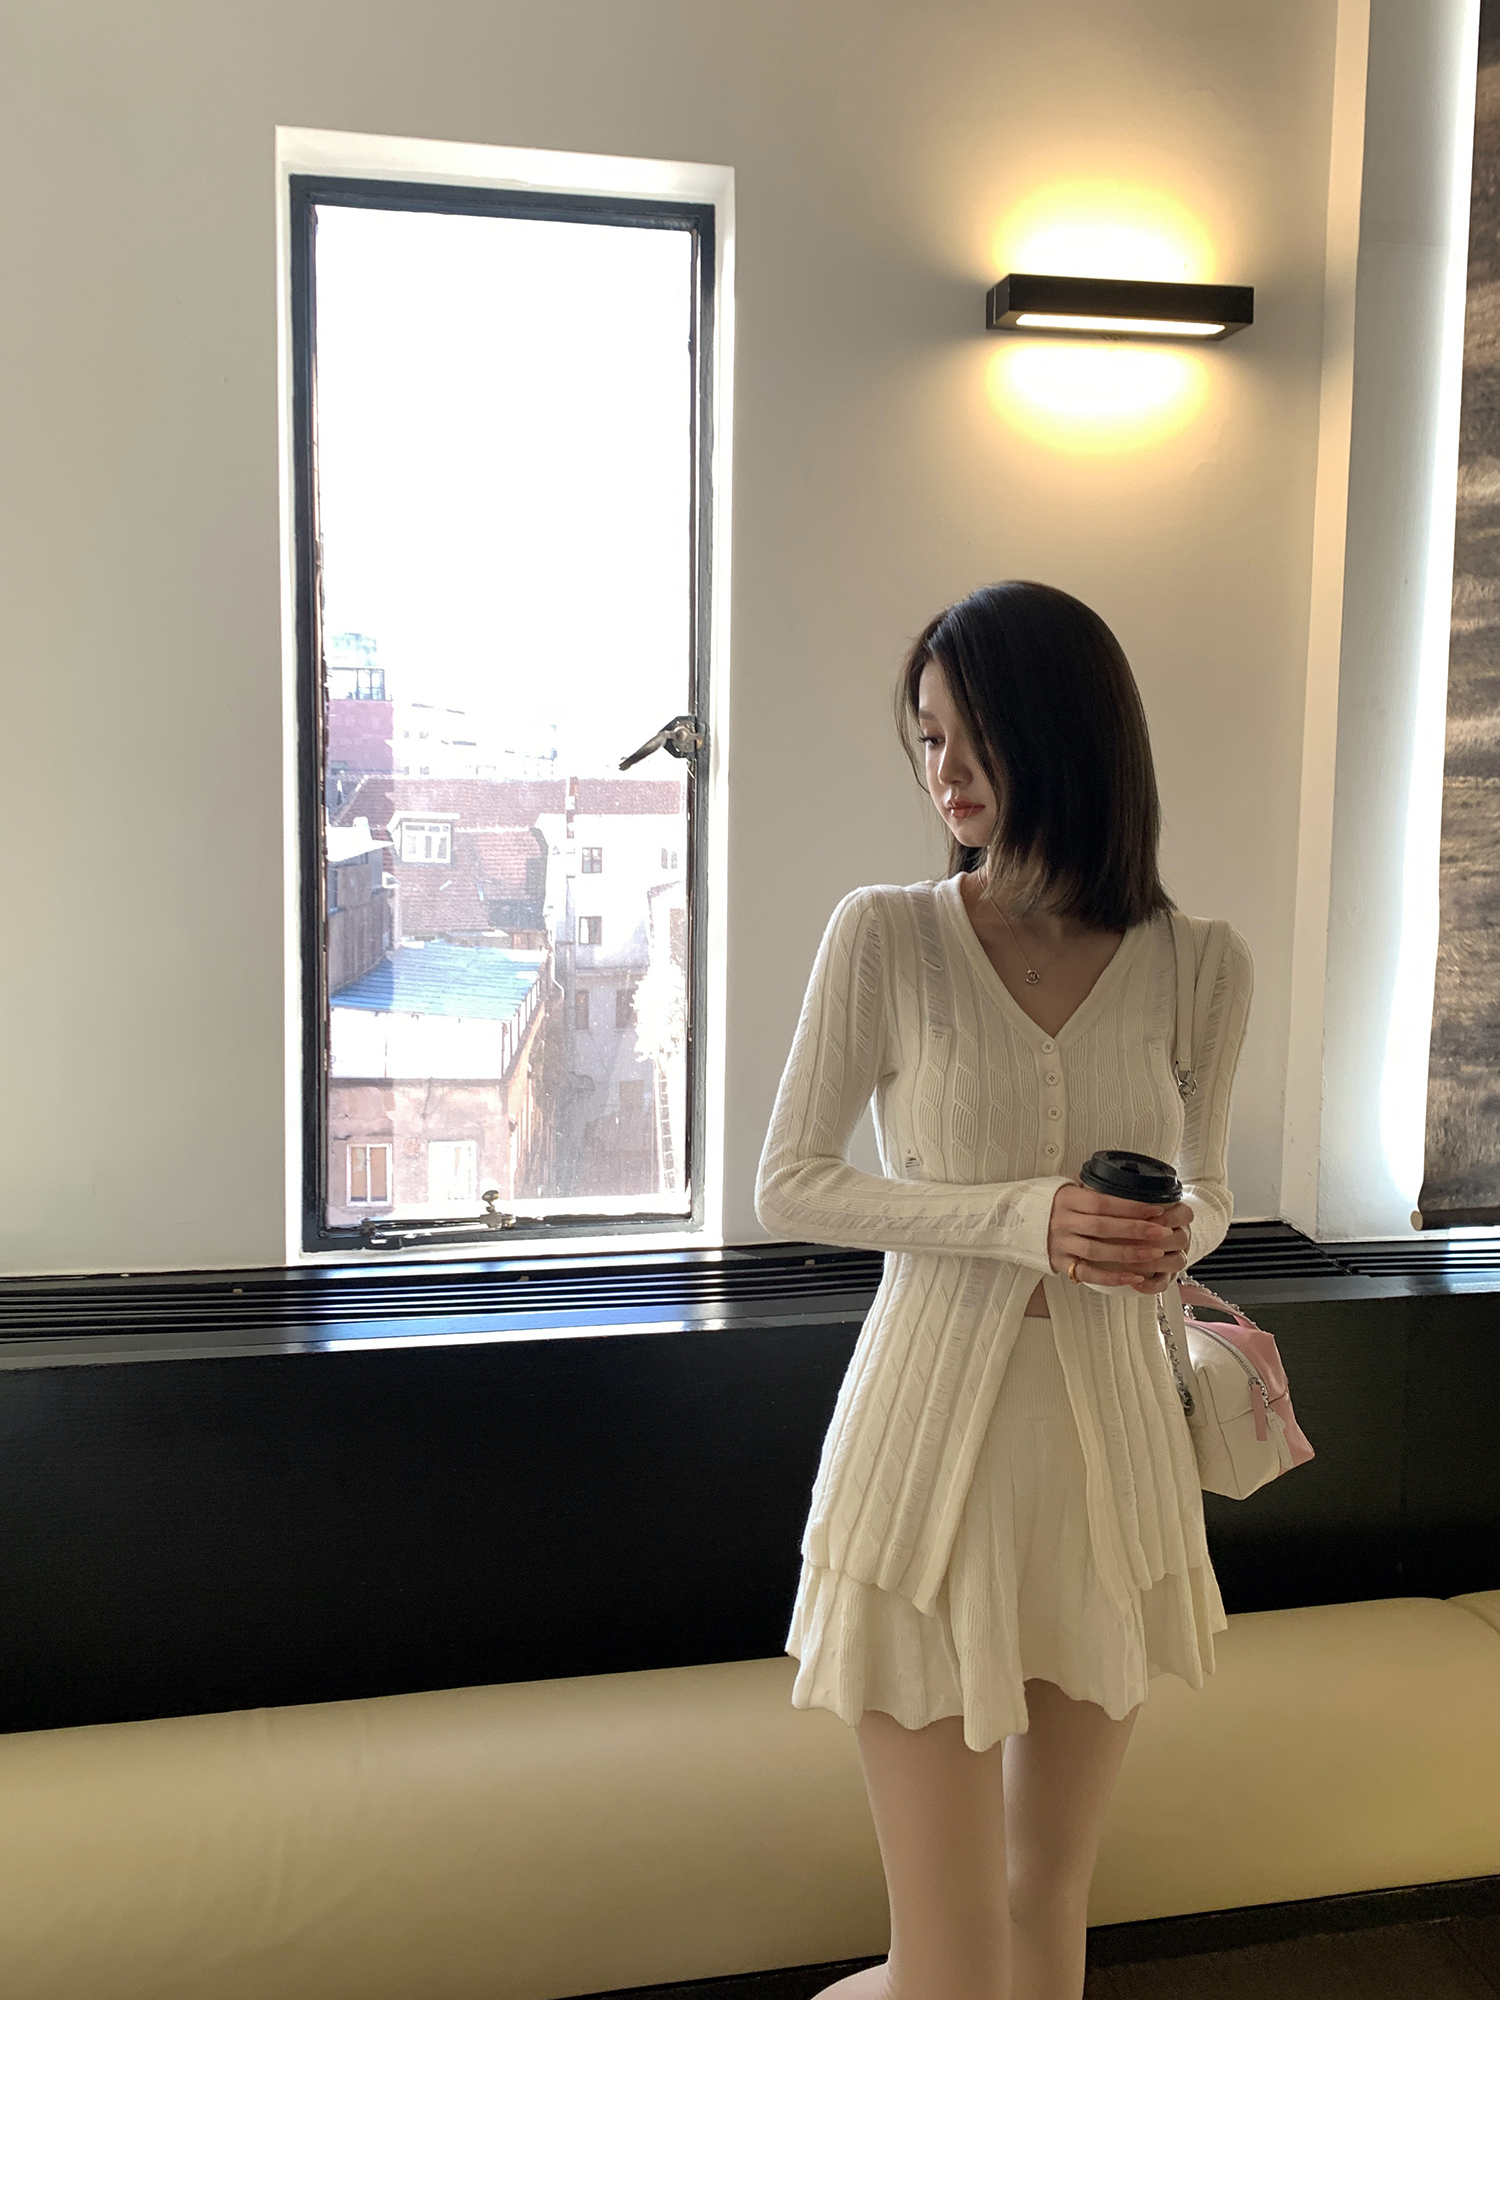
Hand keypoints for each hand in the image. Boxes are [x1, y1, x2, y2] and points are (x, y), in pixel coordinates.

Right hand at [1047, 1182, 1190, 1293]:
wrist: (1013, 1222)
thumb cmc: (1049, 1203)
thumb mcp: (1066, 1188)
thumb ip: (1092, 1189)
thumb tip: (1128, 1184)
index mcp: (1067, 1200)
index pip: (1102, 1203)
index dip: (1130, 1207)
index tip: (1155, 1209)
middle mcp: (1063, 1222)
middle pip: (1103, 1227)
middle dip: (1136, 1229)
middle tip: (1162, 1231)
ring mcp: (1061, 1244)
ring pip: (1098, 1251)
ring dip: (1129, 1253)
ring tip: (1154, 1253)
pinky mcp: (1060, 1263)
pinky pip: (1088, 1273)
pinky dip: (1111, 1278)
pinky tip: (1133, 1277)